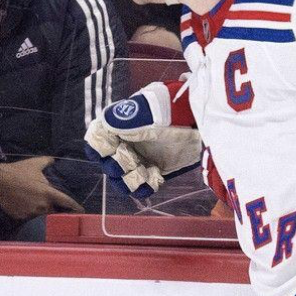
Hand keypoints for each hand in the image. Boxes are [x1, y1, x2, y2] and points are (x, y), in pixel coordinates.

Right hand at [0, 156, 83, 220]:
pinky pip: (30, 216)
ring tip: (35, 201)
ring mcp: (32, 213)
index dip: (75, 206)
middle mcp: (42, 205)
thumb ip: (48, 162)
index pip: (67, 202)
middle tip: (52, 202)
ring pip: (42, 214)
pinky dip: (30, 212)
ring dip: (42, 209)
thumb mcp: (34, 163)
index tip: (81, 209)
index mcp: (48, 193)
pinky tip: (25, 204)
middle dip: (55, 207)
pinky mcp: (22, 217)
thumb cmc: (17, 171)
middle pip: (54, 210)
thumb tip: (55, 160)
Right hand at [85, 82, 201, 197]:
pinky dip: (146, 186)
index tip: (114, 146)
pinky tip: (156, 176)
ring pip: (121, 180)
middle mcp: (125, 144)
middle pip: (107, 165)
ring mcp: (139, 159)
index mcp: (118, 126)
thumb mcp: (153, 108)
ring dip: (130, 180)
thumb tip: (106, 121)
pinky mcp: (153, 171)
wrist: (199, 121)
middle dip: (119, 165)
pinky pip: (142, 187)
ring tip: (145, 172)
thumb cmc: (175, 109)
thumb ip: (130, 116)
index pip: (96, 141)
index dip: (100, 148)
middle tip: (134, 160)